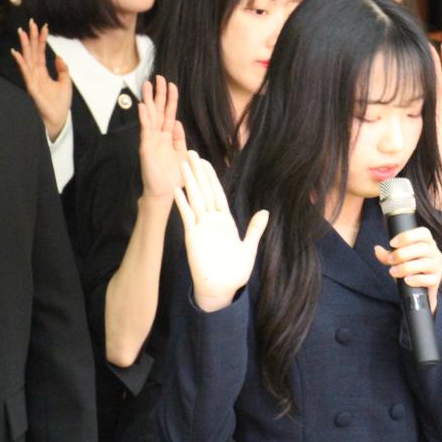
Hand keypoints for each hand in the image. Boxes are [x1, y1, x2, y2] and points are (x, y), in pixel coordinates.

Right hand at [11, 19, 72, 140]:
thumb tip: (58, 56)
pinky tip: (17, 53)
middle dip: (32, 37)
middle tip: (30, 22)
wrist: (58, 118)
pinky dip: (21, 62)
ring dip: (25, 45)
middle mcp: (36, 73)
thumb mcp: (66, 82)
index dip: (42, 39)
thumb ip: (63, 69)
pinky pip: (25, 72)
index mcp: (43, 72)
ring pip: (28, 58)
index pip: (41, 52)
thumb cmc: (60, 103)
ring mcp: (32, 79)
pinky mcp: (31, 87)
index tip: (43, 26)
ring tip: (22, 32)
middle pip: (33, 52)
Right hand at [139, 76, 185, 201]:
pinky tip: (142, 105)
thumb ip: (180, 139)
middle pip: (158, 110)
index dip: (170, 100)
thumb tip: (178, 123)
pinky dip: (144, 117)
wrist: (165, 192)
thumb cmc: (174, 177)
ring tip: (147, 84)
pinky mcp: (146, 147)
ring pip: (150, 116)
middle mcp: (158, 136)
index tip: (171, 85)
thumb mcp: (183, 155)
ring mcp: (151, 140)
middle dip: (159, 94)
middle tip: (159, 77)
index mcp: (168, 137)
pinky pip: (145, 129)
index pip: (169, 114)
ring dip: (148, 100)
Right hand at [174, 152, 267, 311]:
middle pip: (204, 191)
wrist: (222, 289)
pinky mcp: (193, 237)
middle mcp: (211, 221)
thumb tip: (265, 212)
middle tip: (190, 153)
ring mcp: (201, 227)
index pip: (217, 193)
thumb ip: (255, 229)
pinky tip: (177, 190)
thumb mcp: (249, 247)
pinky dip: (183, 203)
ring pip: (195, 199)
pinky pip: (187, 217)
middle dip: (198, 172)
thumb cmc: (234, 271)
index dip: (211, 177)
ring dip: (190, 181)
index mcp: (225, 221)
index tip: (205, 162)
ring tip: (183, 164)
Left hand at [374, 226, 441, 313]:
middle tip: (390, 260)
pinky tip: (406, 280)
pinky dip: (416, 279)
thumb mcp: (397, 260)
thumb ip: (387, 255)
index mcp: (426, 242)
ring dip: (406, 267)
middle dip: (402, 253)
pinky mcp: (436, 280)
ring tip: (393, 271)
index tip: (392, 243)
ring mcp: (437, 266)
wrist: (418, 289)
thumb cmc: (409, 269)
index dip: (407, 236)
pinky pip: (429, 279)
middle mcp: (434, 252)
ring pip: (425, 263)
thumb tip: (377, 249)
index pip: (423, 233)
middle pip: (422, 248)